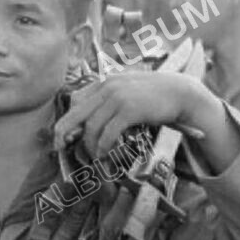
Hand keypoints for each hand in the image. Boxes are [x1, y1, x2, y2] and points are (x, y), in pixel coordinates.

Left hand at [55, 71, 214, 159]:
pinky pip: (108, 133)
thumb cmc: (152, 95)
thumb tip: (89, 121)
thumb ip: (108, 99)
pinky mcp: (130, 110)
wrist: (179, 92)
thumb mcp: (126, 90)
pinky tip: (105, 155)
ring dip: (90, 146)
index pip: (75, 100)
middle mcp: (107, 88)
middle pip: (75, 114)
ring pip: (92, 127)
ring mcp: (118, 98)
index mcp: (103, 82)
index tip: (62, 135)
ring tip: (95, 156)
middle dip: (63, 133)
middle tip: (60, 148)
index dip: (67, 119)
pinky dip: (103, 147)